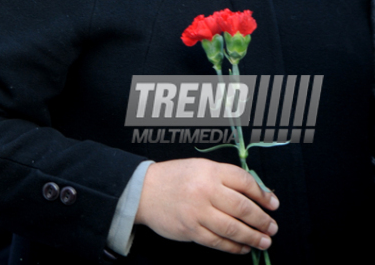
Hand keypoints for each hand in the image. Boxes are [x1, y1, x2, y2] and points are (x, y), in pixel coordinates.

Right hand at [135, 158, 278, 253]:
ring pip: (233, 228)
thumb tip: (254, 194)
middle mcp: (206, 190)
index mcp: (210, 171)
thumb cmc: (175, 177)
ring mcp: (198, 212)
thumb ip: (224, 178)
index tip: (273, 204)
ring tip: (264, 241)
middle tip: (272, 227)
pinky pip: (218, 242)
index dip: (262, 194)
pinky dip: (233, 247)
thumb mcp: (200, 168)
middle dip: (261, 220)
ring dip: (252, 237)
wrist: (144, 190)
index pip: (244, 182)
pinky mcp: (191, 230)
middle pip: (242, 207)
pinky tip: (243, 248)